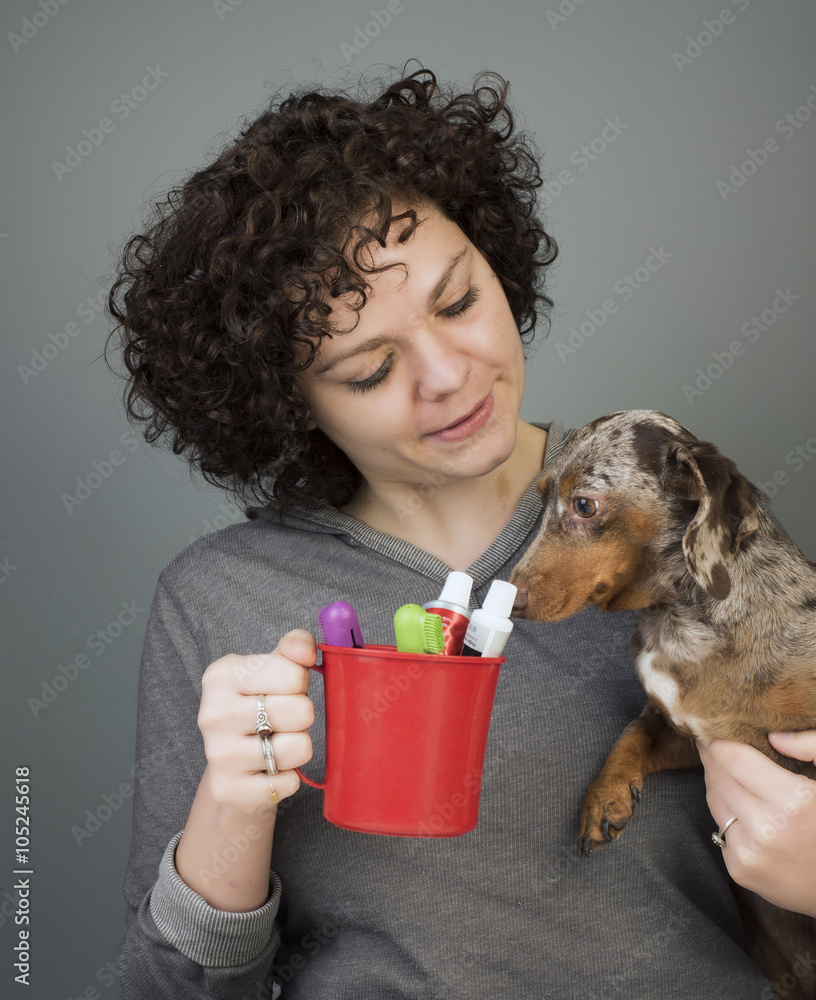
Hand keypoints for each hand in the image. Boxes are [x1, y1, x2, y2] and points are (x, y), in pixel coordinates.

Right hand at [197, 629, 315, 813]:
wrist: (231, 765)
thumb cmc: (258, 707)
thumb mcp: (272, 669)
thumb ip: (293, 648)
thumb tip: (307, 648)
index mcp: (221, 675)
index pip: (293, 674)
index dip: (300, 683)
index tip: (284, 690)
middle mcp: (213, 713)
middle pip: (300, 711)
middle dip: (302, 716)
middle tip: (283, 720)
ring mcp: (218, 754)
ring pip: (298, 748)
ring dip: (298, 748)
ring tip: (277, 744)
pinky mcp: (228, 789)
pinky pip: (288, 782)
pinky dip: (288, 778)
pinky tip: (269, 771)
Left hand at [699, 733, 815, 916]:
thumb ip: (812, 747)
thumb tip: (774, 735)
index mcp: (793, 801)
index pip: (733, 758)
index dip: (717, 739)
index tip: (711, 727)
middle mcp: (767, 828)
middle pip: (718, 778)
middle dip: (713, 758)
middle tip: (712, 744)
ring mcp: (750, 852)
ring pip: (714, 802)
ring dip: (716, 784)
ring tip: (726, 772)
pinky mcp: (740, 870)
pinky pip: (720, 829)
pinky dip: (726, 815)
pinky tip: (741, 808)